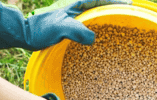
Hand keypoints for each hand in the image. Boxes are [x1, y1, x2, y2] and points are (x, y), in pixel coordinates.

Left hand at [0, 0, 131, 50]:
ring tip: (122, 25)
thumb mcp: (61, 29)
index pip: (100, 0)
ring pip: (97, 16)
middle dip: (115, 8)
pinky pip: (92, 27)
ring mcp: (76, 20)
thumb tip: (94, 38)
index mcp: (77, 7)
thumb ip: (78, 31)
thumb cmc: (41, 30)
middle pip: (101, 6)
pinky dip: (101, 30)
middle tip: (130, 13)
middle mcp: (78, 11)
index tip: (129, 3)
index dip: (115, 2)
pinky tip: (106, 38)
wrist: (25, 35)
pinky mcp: (74, 30)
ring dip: (109, 19)